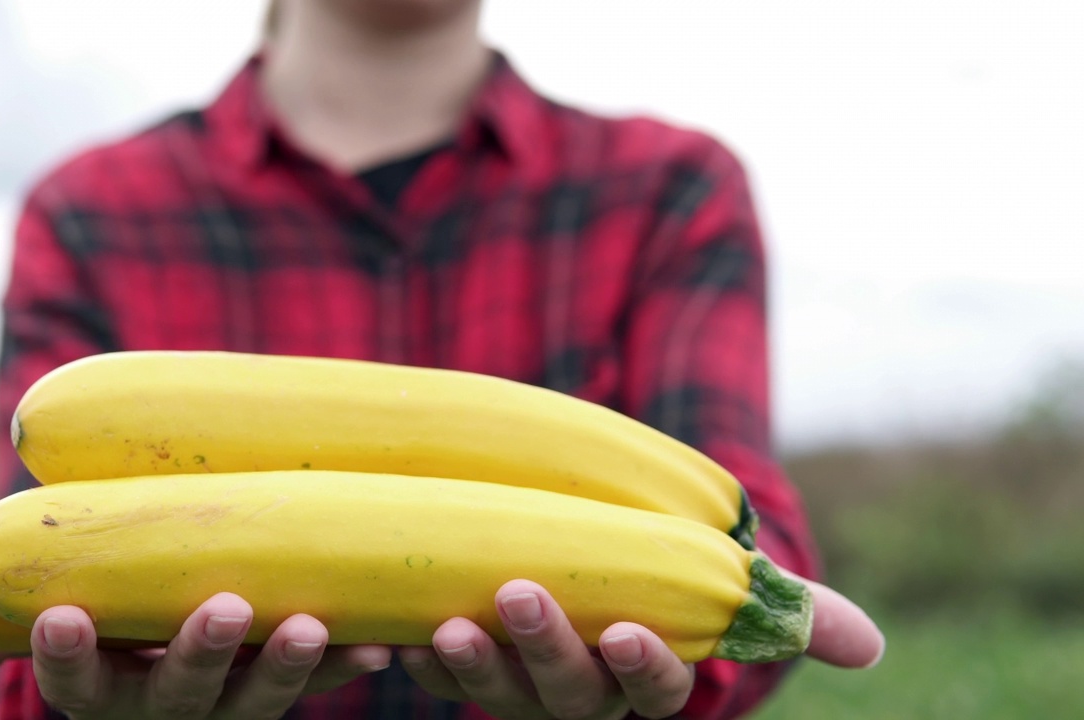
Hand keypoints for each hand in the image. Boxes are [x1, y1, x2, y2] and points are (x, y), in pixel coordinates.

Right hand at [0, 592, 392, 718]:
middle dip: (200, 657)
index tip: (62, 619)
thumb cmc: (101, 597)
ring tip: (312, 623)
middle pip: (181, 698)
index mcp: (107, 681)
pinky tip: (383, 640)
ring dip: (289, 667)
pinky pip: (323, 680)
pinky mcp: (286, 679)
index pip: (77, 684)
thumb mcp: (48, 609)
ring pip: (258, 699)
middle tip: (221, 606)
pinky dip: (350, 660)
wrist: (172, 602)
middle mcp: (170, 701)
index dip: (66, 660)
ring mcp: (233, 697)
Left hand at [398, 576, 884, 719]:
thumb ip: (785, 610)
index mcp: (640, 675)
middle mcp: (578, 693)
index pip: (653, 691)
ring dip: (474, 665)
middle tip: (519, 593)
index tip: (629, 629)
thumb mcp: (714, 588)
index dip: (644, 666)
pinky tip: (395, 629)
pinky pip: (432, 679)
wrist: (580, 565)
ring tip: (445, 622)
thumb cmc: (658, 580)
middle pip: (566, 694)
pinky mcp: (458, 668)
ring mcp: (515, 685)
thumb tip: (871, 648)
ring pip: (496, 694)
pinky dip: (411, 661)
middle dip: (546, 649)